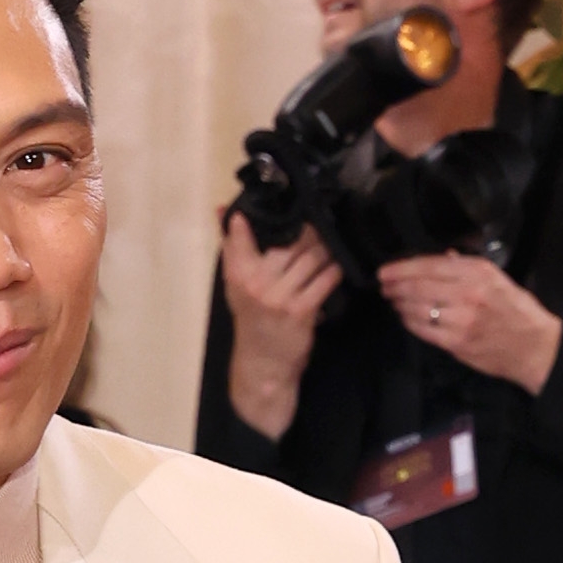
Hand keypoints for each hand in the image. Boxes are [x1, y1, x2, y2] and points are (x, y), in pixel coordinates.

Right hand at [220, 210, 338, 441]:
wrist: (262, 367)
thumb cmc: (252, 321)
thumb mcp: (236, 285)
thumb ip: (233, 247)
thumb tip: (224, 210)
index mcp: (238, 273)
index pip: (243, 233)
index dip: (261, 212)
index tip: (282, 196)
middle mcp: (256, 282)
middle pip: (289, 240)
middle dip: (309, 229)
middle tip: (323, 218)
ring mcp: (280, 297)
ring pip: (311, 257)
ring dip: (325, 248)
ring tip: (333, 241)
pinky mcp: (301, 310)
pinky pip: (324, 280)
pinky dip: (333, 271)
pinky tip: (337, 266)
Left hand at [381, 250, 560, 393]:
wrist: (533, 346)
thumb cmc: (515, 309)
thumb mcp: (496, 278)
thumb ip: (466, 267)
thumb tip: (442, 258)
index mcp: (477, 272)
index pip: (430, 265)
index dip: (402, 268)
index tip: (385, 271)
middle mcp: (467, 293)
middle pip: (418, 287)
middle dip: (395, 286)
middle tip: (384, 286)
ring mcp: (460, 320)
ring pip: (416, 309)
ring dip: (400, 305)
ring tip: (394, 301)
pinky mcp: (456, 343)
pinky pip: (423, 330)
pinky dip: (409, 323)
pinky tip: (405, 318)